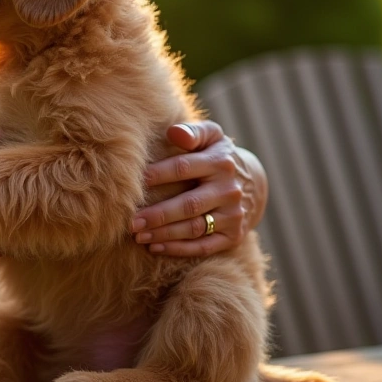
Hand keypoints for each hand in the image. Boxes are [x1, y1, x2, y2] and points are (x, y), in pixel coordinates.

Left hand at [131, 121, 266, 256]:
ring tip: (138, 235)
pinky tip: (154, 247)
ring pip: (194, 228)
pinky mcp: (233, 236)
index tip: (133, 183)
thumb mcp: (211, 137)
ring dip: (164, 234)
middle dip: (158, 214)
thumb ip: (192, 132)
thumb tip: (174, 132)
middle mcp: (229, 190)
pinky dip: (178, 249)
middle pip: (188, 204)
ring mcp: (233, 215)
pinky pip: (203, 246)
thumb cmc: (215, 156)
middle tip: (131, 221)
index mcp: (220, 162)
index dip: (156, 175)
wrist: (250, 184)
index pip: (183, 168)